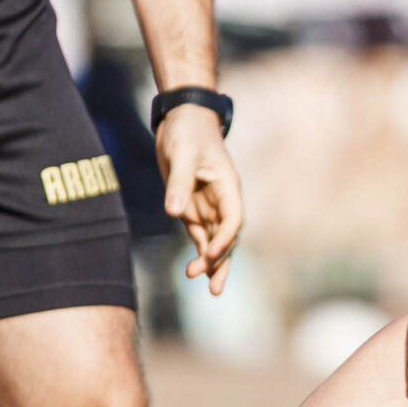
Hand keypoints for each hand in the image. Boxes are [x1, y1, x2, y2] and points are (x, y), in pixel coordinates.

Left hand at [156, 101, 243, 292]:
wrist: (182, 119)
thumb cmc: (186, 132)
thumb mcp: (181, 154)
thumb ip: (178, 183)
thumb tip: (174, 213)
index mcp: (227, 186)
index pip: (233, 219)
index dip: (225, 238)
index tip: (210, 253)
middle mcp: (222, 199)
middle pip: (227, 236)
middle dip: (221, 260)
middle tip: (213, 287)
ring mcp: (208, 205)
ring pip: (214, 240)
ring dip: (211, 262)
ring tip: (206, 287)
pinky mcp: (192, 207)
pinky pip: (199, 235)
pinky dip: (199, 253)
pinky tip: (196, 271)